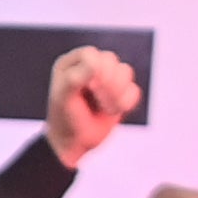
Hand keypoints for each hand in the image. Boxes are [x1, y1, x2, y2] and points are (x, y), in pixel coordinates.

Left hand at [43, 44, 141, 167]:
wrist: (73, 144)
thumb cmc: (64, 119)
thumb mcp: (63, 98)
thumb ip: (75, 78)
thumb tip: (95, 61)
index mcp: (71, 62)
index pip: (92, 54)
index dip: (95, 72)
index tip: (88, 89)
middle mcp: (88, 66)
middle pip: (111, 60)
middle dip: (107, 83)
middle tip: (97, 100)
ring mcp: (106, 79)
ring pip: (126, 72)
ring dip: (116, 93)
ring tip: (104, 108)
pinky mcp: (119, 93)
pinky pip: (134, 90)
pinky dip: (125, 103)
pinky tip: (112, 111)